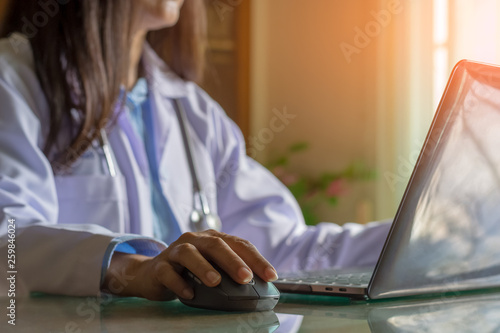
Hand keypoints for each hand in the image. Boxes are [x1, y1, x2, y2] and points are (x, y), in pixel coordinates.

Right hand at [102, 230, 278, 300]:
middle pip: (215, 245)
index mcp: (213, 238)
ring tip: (215, 282)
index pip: (238, 244)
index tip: (270, 275)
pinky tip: (189, 293)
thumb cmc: (189, 271)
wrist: (151, 274)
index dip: (256, 259)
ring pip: (189, 254)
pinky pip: (168, 273)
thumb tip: (260, 287)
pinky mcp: (159, 267)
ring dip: (203, 267)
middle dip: (232, 261)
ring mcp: (175, 252)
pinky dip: (179, 283)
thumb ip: (231, 272)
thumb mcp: (212, 267)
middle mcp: (195, 240)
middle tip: (246, 277)